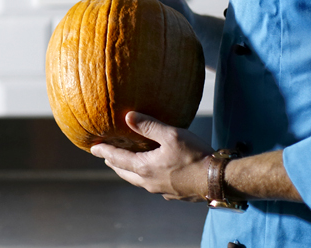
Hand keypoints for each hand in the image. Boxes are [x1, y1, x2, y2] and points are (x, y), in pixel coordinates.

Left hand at [90, 111, 213, 201]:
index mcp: (145, 167)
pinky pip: (152, 185)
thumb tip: (128, 116)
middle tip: (106, 156)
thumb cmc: (195, 155)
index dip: (105, 152)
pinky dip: (145, 176)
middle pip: (125, 172)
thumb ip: (148, 125)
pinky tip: (152, 172)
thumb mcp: (171, 134)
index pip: (117, 159)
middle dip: (114, 163)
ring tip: (125, 165)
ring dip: (128, 171)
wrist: (217, 180)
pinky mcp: (173, 193)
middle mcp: (149, 182)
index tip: (93, 148)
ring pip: (138, 180)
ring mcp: (161, 190)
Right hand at [113, 0, 192, 23]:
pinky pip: (121, 4)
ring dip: (117, 0)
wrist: (183, 21)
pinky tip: (121, 15)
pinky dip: (119, 8)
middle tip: (116, 0)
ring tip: (119, 10)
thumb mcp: (174, 4)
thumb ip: (159, 0)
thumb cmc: (181, 10)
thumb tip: (139, 0)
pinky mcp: (132, 5)